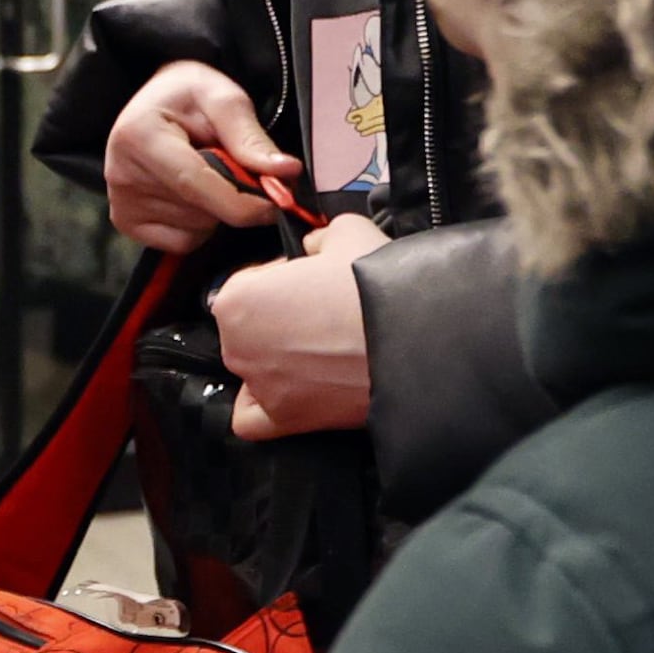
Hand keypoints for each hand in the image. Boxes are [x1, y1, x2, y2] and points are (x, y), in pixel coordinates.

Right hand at [102, 61, 301, 253]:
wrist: (156, 103)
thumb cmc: (188, 96)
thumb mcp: (222, 99)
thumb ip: (251, 138)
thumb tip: (285, 173)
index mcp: (139, 136)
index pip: (195, 184)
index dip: (243, 201)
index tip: (278, 201)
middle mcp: (121, 174)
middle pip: (200, 210)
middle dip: (233, 197)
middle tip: (234, 166)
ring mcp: (121, 203)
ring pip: (196, 228)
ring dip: (215, 208)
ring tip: (206, 173)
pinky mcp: (126, 223)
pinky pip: (182, 241)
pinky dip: (199, 224)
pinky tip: (191, 194)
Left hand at [213, 215, 384, 439]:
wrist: (416, 338)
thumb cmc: (375, 281)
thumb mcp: (345, 232)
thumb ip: (318, 238)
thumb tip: (314, 247)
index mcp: (237, 299)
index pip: (248, 285)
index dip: (282, 279)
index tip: (313, 281)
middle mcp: (237, 347)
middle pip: (250, 329)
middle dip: (281, 319)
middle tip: (325, 313)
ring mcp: (260, 387)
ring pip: (255, 371)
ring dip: (279, 359)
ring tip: (325, 350)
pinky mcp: (287, 420)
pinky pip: (253, 420)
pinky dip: (264, 407)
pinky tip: (292, 391)